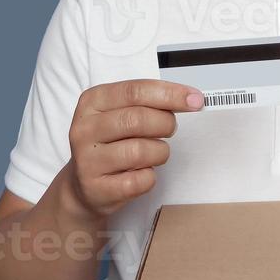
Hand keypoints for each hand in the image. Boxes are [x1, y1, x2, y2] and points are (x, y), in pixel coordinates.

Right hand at [63, 79, 203, 218]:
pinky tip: (140, 173)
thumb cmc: (111, 144)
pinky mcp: (97, 188)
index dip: (170, 94)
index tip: (195, 100)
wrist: (84, 186)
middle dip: (166, 124)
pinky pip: (141, 180)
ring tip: (153, 154)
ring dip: (159, 153)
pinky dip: (150, 176)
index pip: (135, 91)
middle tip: (169, 129)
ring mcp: (88, 160)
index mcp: (92, 102)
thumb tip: (191, 99)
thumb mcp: (120, 114)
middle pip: (138, 119)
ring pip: (141, 150)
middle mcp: (85, 129)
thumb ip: (150, 102)